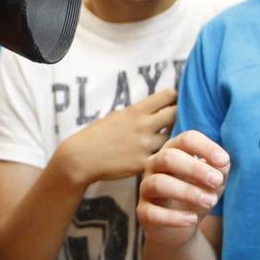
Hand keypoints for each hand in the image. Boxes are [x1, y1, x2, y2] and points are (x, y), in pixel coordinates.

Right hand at [54, 89, 178, 186]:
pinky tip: (161, 158)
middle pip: (176, 114)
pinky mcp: (145, 163)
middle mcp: (144, 125)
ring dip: (173, 139)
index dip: (174, 98)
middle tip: (176, 123)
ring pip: (173, 138)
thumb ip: (138, 112)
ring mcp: (146, 145)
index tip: (174, 103)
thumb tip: (157, 107)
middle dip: (178, 117)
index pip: (168, 95)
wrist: (81, 158)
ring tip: (169, 142)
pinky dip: (164, 156)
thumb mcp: (117, 116)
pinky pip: (162, 157)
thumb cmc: (97, 135)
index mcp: (136, 110)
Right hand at [137, 129, 228, 248]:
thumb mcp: (213, 181)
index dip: (205, 147)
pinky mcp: (143, 212)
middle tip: (217, 181)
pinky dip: (174, 217)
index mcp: (174, 150)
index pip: (186, 139)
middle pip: (168, 157)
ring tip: (210, 201)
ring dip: (188, 192)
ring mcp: (146, 188)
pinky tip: (193, 219)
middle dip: (195, 168)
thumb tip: (222, 164)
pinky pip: (153, 213)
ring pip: (159, 183)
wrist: (180, 228)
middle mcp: (155, 165)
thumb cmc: (197, 195)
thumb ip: (220, 170)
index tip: (224, 161)